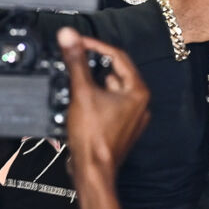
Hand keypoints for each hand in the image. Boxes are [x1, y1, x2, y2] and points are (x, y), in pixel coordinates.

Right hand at [59, 27, 150, 177]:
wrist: (93, 171)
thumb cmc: (94, 138)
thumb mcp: (82, 92)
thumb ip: (76, 62)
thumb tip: (69, 37)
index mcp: (138, 91)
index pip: (118, 56)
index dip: (96, 46)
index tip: (79, 42)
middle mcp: (139, 103)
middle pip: (115, 71)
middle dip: (94, 64)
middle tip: (76, 58)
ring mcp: (131, 116)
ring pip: (111, 88)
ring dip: (93, 81)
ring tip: (75, 79)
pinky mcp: (120, 127)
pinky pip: (109, 103)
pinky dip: (95, 97)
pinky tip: (79, 100)